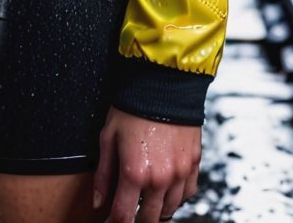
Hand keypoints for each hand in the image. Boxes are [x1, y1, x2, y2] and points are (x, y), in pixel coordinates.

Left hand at [93, 106, 200, 221]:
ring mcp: (180, 173)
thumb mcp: (108, 137)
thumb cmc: (133, 106)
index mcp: (135, 173)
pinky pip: (188, 194)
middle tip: (128, 209)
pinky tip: (166, 189)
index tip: (110, 220)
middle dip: (136, 218)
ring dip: (156, 210)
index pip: (124, 216)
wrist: (164, 83)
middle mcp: (160, 179)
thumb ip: (103, 173)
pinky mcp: (194, 164)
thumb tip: (98, 200)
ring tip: (145, 201)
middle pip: (148, 219)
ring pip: (169, 209)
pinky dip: (176, 197)